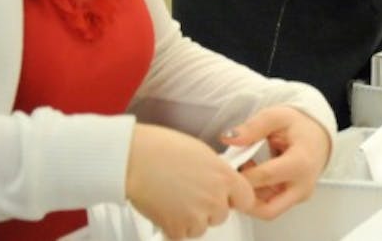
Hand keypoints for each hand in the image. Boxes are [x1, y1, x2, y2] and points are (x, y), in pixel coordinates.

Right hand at [126, 124, 252, 239]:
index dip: (235, 198)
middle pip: (222, 214)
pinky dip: (173, 227)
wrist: (134, 159)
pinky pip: (181, 235)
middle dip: (208, 208)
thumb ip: (217, 172)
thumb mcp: (202, 153)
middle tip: (190, 193)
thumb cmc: (161, 149)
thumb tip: (219, 181)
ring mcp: (197, 216)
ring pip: (201, 227)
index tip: (227, 197)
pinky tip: (164, 208)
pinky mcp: (177, 229)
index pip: (247, 199)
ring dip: (191, 219)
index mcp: (225, 177)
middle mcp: (215, 199)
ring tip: (174, 198)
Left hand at [222, 105, 332, 220]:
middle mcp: (303, 185)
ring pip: (267, 210)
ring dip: (250, 196)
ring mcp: (301, 195)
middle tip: (232, 181)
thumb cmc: (299, 126)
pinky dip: (257, 196)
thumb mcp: (276, 117)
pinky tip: (254, 176)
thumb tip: (228, 137)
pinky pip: (272, 206)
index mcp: (300, 163)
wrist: (319, 134)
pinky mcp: (295, 199)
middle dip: (244, 199)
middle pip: (267, 209)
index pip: (263, 177)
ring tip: (245, 172)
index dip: (240, 174)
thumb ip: (253, 127)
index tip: (225, 167)